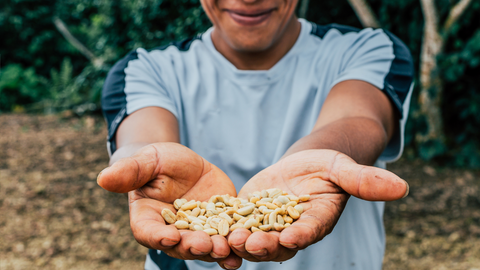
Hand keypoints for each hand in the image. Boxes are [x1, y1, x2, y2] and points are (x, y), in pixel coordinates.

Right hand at [97, 142, 241, 268]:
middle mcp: (172, 232)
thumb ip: (129, 172)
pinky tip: (246, 248)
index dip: (158, 236)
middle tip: (205, 246)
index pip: (148, 232)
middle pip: (180, 246)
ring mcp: (198, 231)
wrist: (183, 163)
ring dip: (216, 252)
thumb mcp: (146, 161)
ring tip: (227, 251)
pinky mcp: (220, 225)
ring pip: (205, 247)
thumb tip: (102, 178)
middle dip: (192, 247)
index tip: (169, 236)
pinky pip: (226, 237)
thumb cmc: (157, 161)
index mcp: (148, 219)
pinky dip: (235, 245)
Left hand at [228, 149, 407, 261]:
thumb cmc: (327, 164)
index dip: (302, 235)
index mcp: (316, 221)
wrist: (301, 164)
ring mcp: (266, 225)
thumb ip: (366, 180)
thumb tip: (404, 187)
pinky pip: (233, 224)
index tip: (293, 237)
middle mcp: (291, 230)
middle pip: (277, 243)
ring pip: (252, 238)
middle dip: (264, 245)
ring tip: (227, 238)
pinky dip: (222, 229)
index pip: (310, 231)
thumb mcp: (343, 167)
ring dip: (240, 242)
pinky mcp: (246, 215)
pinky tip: (206, 229)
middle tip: (249, 243)